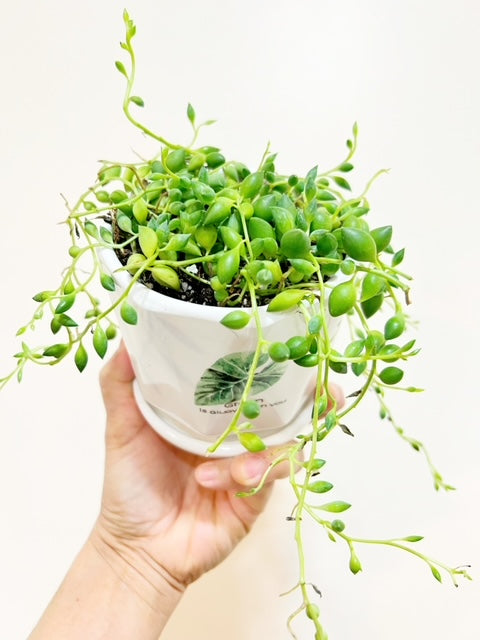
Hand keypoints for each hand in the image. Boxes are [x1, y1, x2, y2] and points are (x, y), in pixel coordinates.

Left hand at [95, 343, 293, 590]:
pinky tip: (214, 480)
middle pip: (288, 405)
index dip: (277, 359)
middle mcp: (239, 431)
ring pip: (288, 441)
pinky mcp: (258, 493)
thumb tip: (125, 338)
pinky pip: (274, 475)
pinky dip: (252, 473)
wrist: (137, 546)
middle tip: (322, 392)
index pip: (252, 375)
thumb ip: (120, 383)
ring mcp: (252, 462)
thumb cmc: (130, 484)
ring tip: (239, 466)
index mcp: (212, 408)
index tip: (291, 343)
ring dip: (268, 450)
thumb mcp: (122, 427)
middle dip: (311, 397)